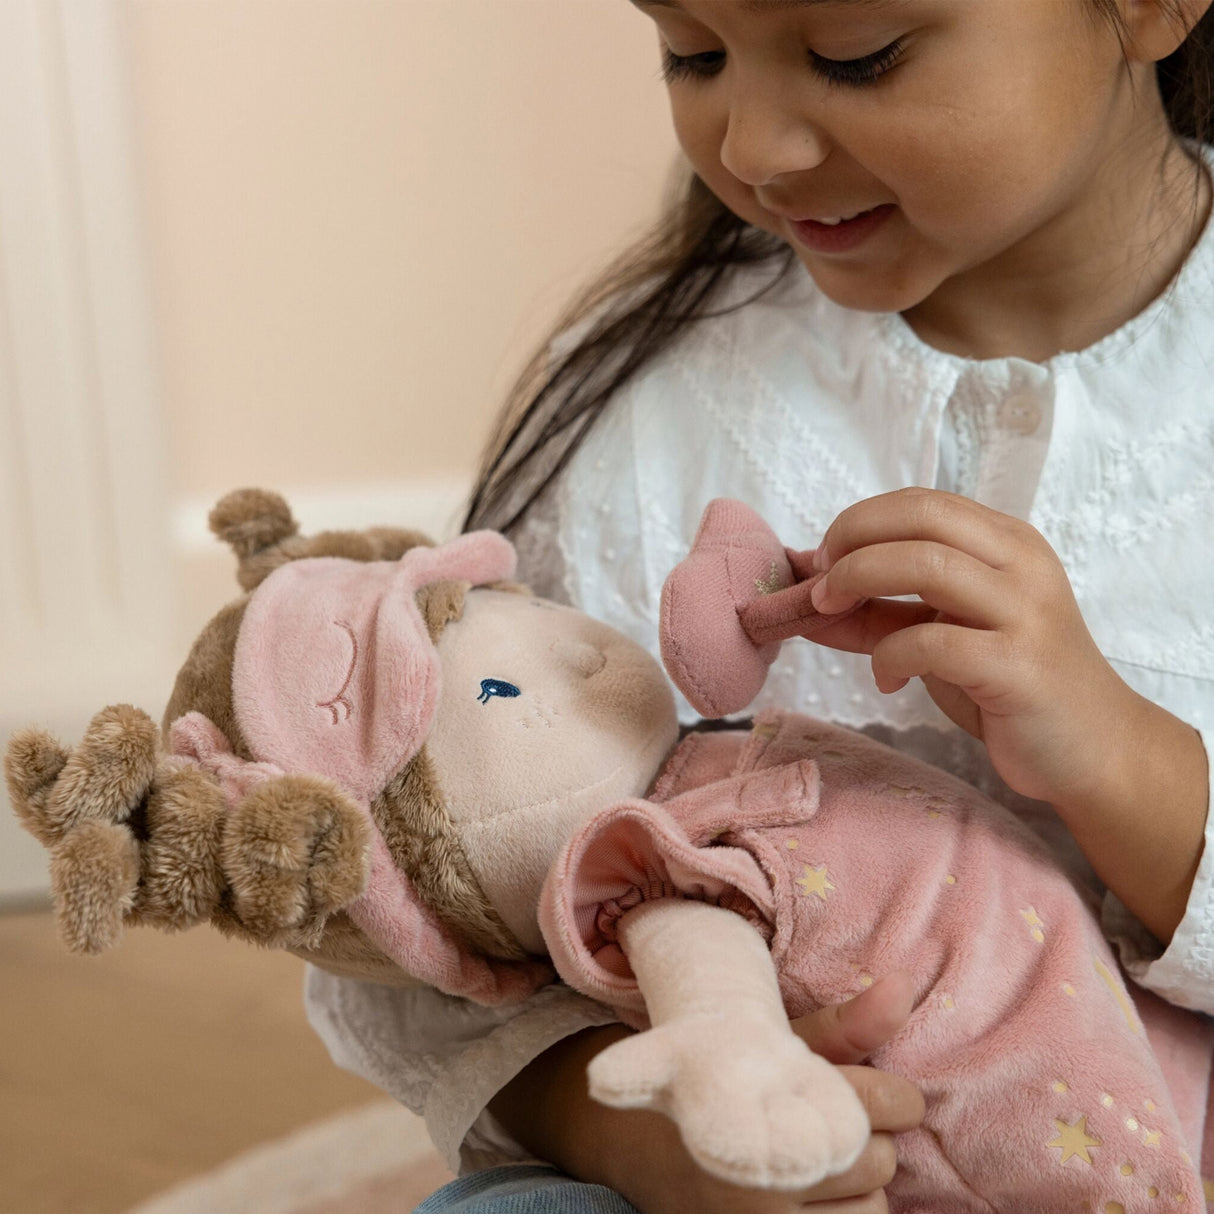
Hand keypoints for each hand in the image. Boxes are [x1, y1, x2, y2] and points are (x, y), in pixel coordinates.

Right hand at [588, 1008, 870, 1189]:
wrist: (630, 1142)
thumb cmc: (719, 1082)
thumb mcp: (770, 1044)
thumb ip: (846, 1024)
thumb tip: (905, 985)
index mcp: (767, 1103)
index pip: (876, 1105)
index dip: (895, 1097)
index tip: (887, 1095)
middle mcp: (765, 1172)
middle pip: (878, 1161)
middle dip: (864, 1141)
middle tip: (832, 1126)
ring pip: (871, 1210)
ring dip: (859, 1190)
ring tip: (823, 1165)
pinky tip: (818, 1200)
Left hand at [806, 487, 1207, 944]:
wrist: (1093, 749)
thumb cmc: (1008, 685)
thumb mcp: (940, 636)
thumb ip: (879, 613)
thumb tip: (802, 597)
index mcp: (1006, 543)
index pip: (922, 502)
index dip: (859, 520)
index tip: (821, 558)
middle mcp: (1021, 564)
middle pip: (921, 516)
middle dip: (851, 540)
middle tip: (819, 583)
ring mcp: (1025, 612)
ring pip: (927, 563)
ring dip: (859, 580)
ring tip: (832, 614)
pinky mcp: (1019, 666)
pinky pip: (935, 641)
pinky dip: (890, 654)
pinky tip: (886, 679)